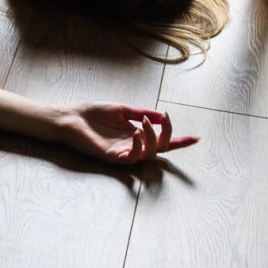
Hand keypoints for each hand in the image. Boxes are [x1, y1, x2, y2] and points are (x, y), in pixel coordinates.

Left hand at [55, 103, 197, 164]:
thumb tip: (161, 115)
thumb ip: (141, 113)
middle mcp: (133, 146)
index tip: (197, 138)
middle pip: (160, 148)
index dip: (179, 141)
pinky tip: (136, 133)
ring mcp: (124, 153)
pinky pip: (131, 157)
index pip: (162, 141)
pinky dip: (138, 145)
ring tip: (145, 123)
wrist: (71, 117)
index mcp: (137, 135)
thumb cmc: (92, 114)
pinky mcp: (112, 157)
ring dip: (152, 138)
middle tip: (163, 119)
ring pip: (149, 154)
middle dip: (167, 135)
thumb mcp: (121, 109)